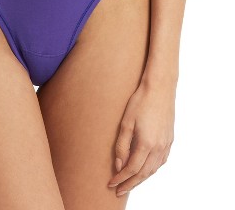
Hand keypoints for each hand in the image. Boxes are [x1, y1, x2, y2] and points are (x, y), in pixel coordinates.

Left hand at [107, 76, 175, 195]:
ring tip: (129, 183)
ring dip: (141, 179)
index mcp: (147, 144)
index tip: (111, 184)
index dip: (121, 179)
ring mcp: (166, 144)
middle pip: (144, 174)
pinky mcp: (170, 139)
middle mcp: (159, 148)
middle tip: (118, 191)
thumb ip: (122, 145)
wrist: (159, 89)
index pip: (132, 169)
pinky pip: (161, 161)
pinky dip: (152, 170)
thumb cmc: (140, 102)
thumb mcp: (126, 123)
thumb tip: (119, 164)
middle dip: (130, 184)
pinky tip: (146, 170)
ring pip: (154, 169)